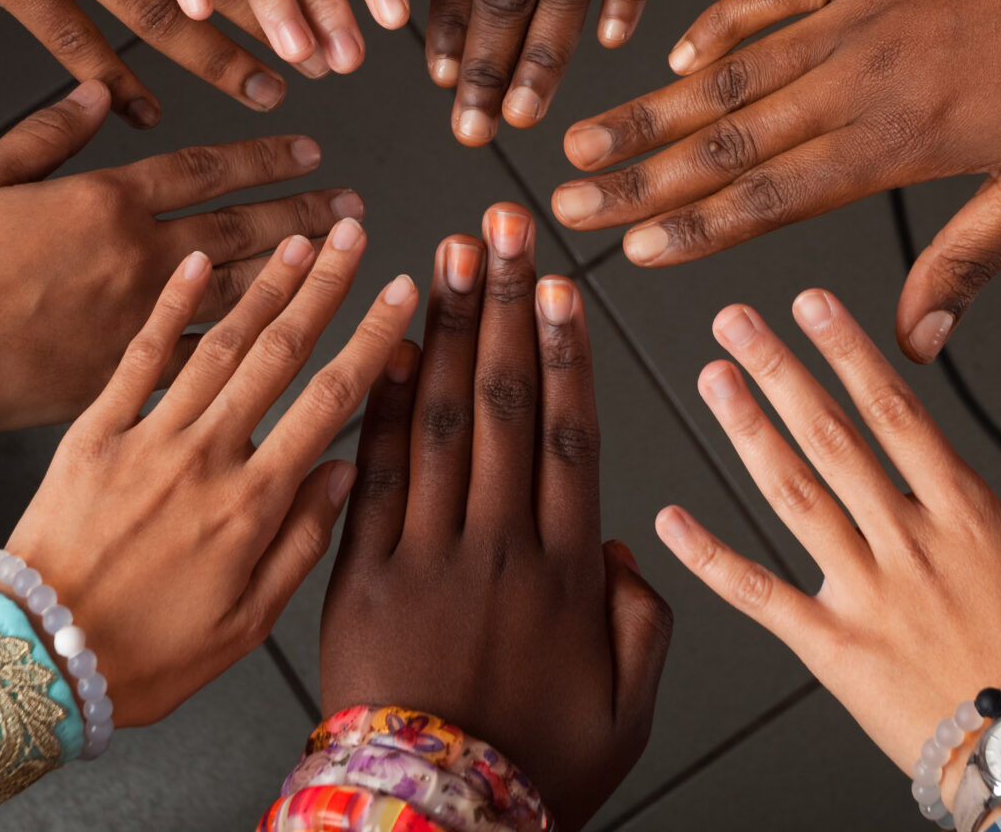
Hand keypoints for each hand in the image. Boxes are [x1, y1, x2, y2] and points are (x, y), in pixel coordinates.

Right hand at [0, 79, 364, 452]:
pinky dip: (258, 348)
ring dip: (302, 272)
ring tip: (345, 259)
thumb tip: (96, 90)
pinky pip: (211, 357)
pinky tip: (300, 340)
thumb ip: (45, 132)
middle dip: (306, 212)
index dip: (265, 156)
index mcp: (107, 200)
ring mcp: (142, 318)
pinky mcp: (131, 373)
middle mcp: (140, 255)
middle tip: (354, 205)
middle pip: (244, 227)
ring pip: (245, 289)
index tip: (311, 149)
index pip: (207, 168)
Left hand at [2, 219, 418, 721]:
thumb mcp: (245, 624)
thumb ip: (303, 544)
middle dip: (325, 286)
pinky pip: (140, 357)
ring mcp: (148, 438)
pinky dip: (169, 306)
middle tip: (355, 235)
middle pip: (281, 353)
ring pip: (220, 344)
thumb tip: (347, 473)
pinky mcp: (92, 433)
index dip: (371, 340)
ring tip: (298, 237)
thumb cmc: (142, 657)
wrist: (36, 662)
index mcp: (252, 504)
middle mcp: (206, 458)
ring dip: (263, 284)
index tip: (400, 296)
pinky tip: (193, 262)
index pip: (331, 401)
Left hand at [320, 205, 671, 827]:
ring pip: (439, 423)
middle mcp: (497, 549)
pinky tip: (384, 348)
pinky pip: (368, 478)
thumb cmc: (530, 776)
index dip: (567, 352)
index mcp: (565, 573)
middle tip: (503, 228)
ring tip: (449, 256)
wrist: (428, 829)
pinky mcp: (357, 579)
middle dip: (505, 307)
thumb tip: (630, 548)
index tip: (561, 284)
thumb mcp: (626, 713)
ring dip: (445, 331)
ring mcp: (424, 558)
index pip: (571, 435)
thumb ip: (644, 622)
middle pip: (507, 405)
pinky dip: (378, 409)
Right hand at [551, 0, 1000, 359]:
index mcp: (897, 144)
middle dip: (639, 175)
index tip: (631, 250)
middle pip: (727, 136)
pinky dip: (719, 21)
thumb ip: (968, 264)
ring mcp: (853, 8)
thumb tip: (915, 347)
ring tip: (589, 134)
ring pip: (731, 67)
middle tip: (567, 200)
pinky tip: (675, 52)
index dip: (695, 227)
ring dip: (654, 106)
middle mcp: (858, 79)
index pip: (772, 196)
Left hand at [655, 292, 1000, 813]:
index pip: (896, 413)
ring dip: (747, 433)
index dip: (850, 352)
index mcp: (967, 517)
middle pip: (831, 438)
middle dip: (779, 370)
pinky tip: (670, 522)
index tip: (812, 304)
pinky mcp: (835, 650)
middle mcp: (907, 544)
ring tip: (711, 380)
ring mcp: (865, 594)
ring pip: (793, 496)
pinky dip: (711, 559)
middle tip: (734, 322)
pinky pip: (761, 597)